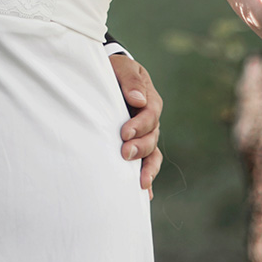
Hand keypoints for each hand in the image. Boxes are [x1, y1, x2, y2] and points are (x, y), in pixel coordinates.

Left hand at [109, 52, 162, 196]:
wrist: (109, 77)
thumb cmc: (115, 70)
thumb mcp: (123, 67)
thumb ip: (130, 80)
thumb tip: (139, 100)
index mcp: (150, 100)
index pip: (150, 115)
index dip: (139, 125)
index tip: (124, 133)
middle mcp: (151, 120)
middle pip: (152, 137)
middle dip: (140, 147)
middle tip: (125, 153)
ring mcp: (145, 134)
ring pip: (152, 153)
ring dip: (148, 167)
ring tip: (141, 182)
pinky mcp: (137, 144)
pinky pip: (147, 162)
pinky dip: (148, 177)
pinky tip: (145, 194)